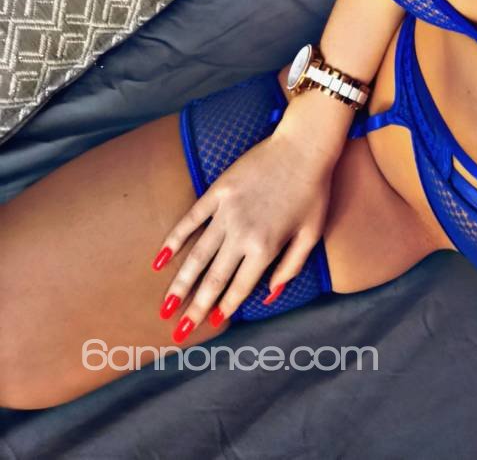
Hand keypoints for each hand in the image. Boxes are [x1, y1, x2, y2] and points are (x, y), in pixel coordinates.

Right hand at [151, 127, 335, 337]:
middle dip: (195, 308)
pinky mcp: (217, 192)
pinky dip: (173, 240)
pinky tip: (160, 260)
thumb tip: (269, 296)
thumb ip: (290, 268)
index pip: (239, 287)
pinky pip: (190, 220)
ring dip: (180, 283)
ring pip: (197, 255)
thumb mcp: (311, 234)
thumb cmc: (313, 192)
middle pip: (214, 278)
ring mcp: (226, 212)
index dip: (225, 308)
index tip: (212, 324)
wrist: (303, 146)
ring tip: (165, 306)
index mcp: (265, 247)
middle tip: (178, 332)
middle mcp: (241, 233)